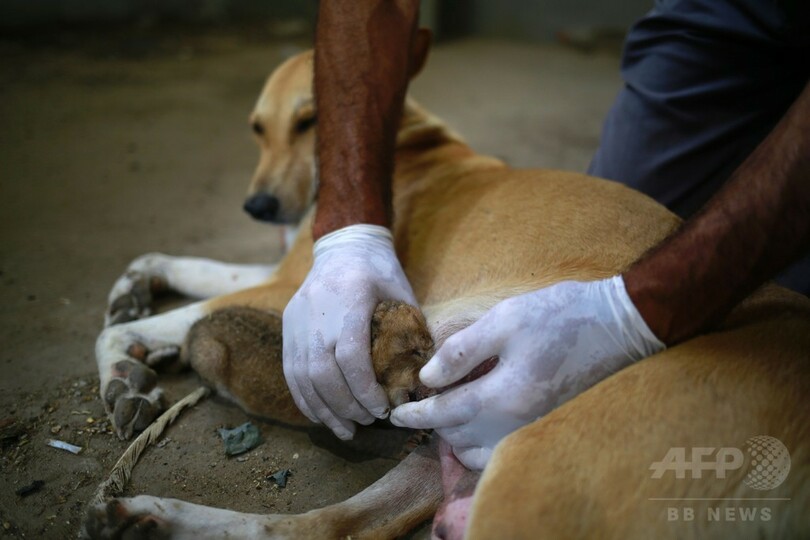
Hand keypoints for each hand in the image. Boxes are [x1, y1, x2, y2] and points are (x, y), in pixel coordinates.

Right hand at [283, 224, 416, 439]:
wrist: (343, 244)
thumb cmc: (380, 270)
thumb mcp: (403, 293)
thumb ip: (412, 331)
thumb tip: (427, 378)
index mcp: (350, 299)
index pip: (350, 356)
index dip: (364, 390)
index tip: (381, 409)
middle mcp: (316, 312)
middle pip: (322, 373)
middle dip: (345, 406)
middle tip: (368, 421)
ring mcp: (297, 320)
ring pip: (302, 377)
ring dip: (324, 409)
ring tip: (345, 429)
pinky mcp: (288, 327)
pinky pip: (290, 371)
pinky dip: (305, 399)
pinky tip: (322, 415)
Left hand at [390, 276, 663, 468]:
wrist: (616, 324)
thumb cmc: (559, 315)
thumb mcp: (504, 319)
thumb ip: (462, 350)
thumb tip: (428, 377)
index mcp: (505, 396)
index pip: (445, 415)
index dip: (415, 414)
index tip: (394, 412)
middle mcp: (518, 423)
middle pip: (459, 439)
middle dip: (434, 424)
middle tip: (421, 400)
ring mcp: (534, 428)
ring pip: (480, 452)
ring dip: (457, 437)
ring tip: (448, 408)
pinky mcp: (546, 424)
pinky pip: (502, 449)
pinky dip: (480, 441)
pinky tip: (477, 414)